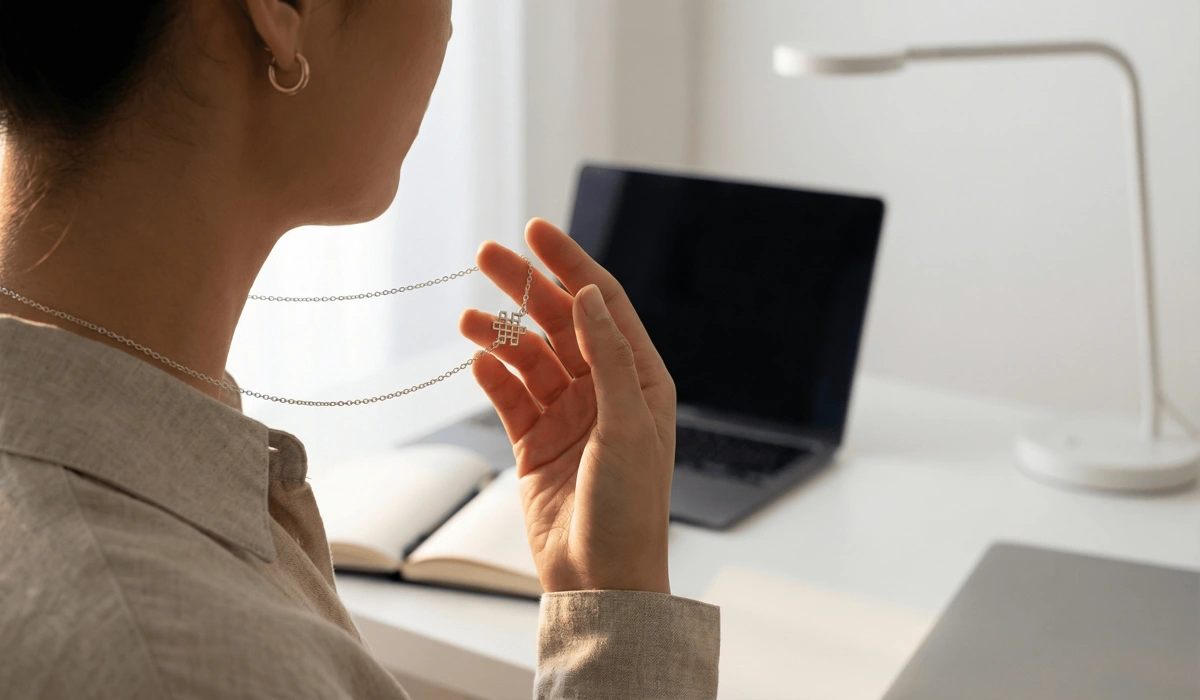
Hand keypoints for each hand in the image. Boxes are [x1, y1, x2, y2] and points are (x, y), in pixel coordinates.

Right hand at [459, 218, 676, 594]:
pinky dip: (492, 375)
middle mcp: (604, 390)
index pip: (602, 305)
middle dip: (525, 288)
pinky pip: (509, 395)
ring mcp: (567, 414)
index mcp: (639, 379)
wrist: (600, 578)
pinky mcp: (534, 442)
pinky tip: (477, 358)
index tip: (536, 231)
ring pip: (528, 356)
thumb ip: (606, 357)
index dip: (571, 264)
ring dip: (500, 333)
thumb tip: (588, 294)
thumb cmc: (629, 507)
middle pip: (560, 322)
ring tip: (469, 318)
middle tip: (487, 254)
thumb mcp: (627, 424)